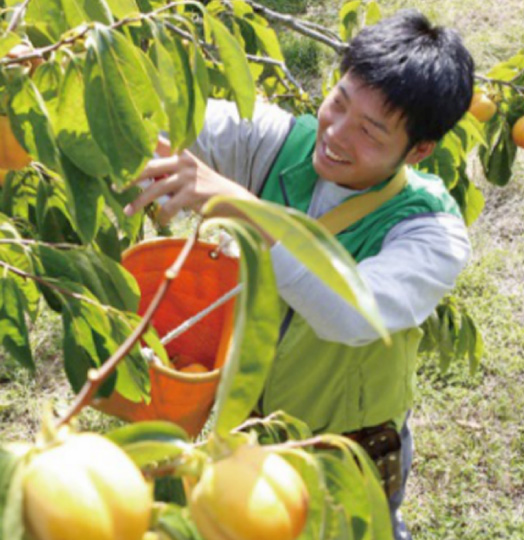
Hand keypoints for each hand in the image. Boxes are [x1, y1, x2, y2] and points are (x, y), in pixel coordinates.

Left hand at [123, 148, 257, 225]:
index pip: (155, 141)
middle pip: (148, 166)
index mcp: (181, 153)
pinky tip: (162, 222)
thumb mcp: (188, 174)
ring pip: (155, 189)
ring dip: (139, 202)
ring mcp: (188, 176)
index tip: (117, 147)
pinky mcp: (192, 193)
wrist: (232, 200)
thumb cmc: (206, 189)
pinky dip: (163, 216)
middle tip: (114, 185)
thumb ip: (168, 172)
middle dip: (129, 177)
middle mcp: (183, 160)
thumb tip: (139, 178)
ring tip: (127, 211)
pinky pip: (169, 207)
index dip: (137, 142)